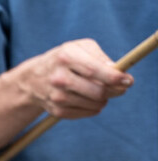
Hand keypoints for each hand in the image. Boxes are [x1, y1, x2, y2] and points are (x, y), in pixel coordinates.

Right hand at [14, 38, 132, 119]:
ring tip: (101, 93)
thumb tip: (117, 71)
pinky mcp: (56, 110)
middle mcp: (59, 78)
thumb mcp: (79, 48)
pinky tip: (91, 101)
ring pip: (94, 104)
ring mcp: (56, 96)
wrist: (32, 79)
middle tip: (120, 89)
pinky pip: (86, 113)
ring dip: (104, 100)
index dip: (115, 77)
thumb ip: (99, 56)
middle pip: (98, 91)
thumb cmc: (64, 59)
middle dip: (114, 91)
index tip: (128, 81)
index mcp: (66, 57)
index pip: (95, 71)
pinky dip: (94, 108)